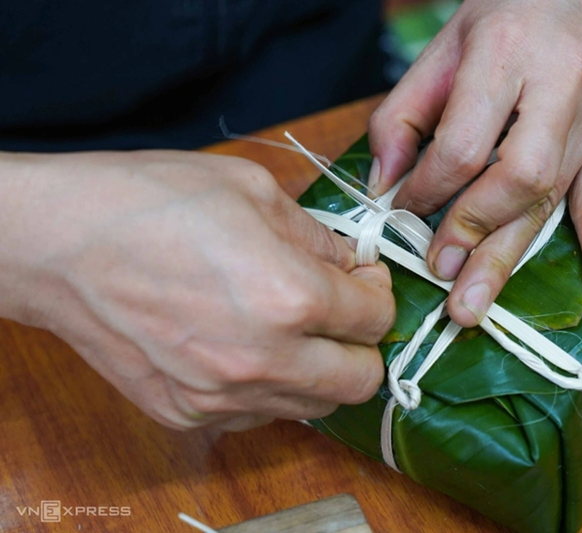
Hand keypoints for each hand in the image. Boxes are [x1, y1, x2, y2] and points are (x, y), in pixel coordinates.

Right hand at [0, 151, 394, 430]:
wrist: (57, 244)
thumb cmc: (148, 203)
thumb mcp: (251, 190)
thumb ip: (318, 235)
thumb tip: (353, 263)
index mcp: (289, 298)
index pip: (375, 318)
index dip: (378, 291)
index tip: (363, 275)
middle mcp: (263, 361)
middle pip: (360, 381)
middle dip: (364, 343)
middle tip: (343, 309)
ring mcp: (222, 397)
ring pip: (314, 407)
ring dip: (321, 369)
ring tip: (295, 328)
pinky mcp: (187, 413)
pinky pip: (259, 413)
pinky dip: (270, 387)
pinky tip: (246, 347)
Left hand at [368, 0, 581, 326]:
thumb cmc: (514, 7)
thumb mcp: (445, 43)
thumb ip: (405, 112)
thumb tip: (384, 184)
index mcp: (508, 54)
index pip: (465, 143)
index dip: (427, 187)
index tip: (402, 213)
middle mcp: (561, 89)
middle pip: (516, 178)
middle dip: (471, 231)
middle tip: (438, 274)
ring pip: (551, 200)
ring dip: (510, 257)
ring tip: (474, 306)